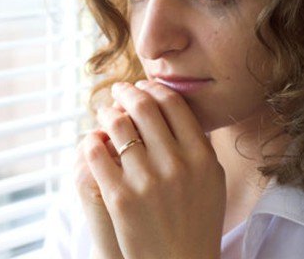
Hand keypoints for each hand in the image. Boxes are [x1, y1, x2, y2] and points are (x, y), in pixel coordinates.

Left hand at [83, 80, 225, 258]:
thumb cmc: (197, 219)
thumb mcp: (212, 179)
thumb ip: (198, 142)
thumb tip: (172, 107)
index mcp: (201, 156)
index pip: (173, 103)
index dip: (154, 87)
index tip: (144, 85)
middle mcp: (175, 164)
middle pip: (144, 107)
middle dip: (127, 90)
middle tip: (119, 89)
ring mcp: (146, 181)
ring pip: (118, 125)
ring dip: (108, 111)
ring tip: (105, 111)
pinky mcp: (119, 197)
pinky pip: (97, 153)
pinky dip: (92, 139)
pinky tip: (95, 139)